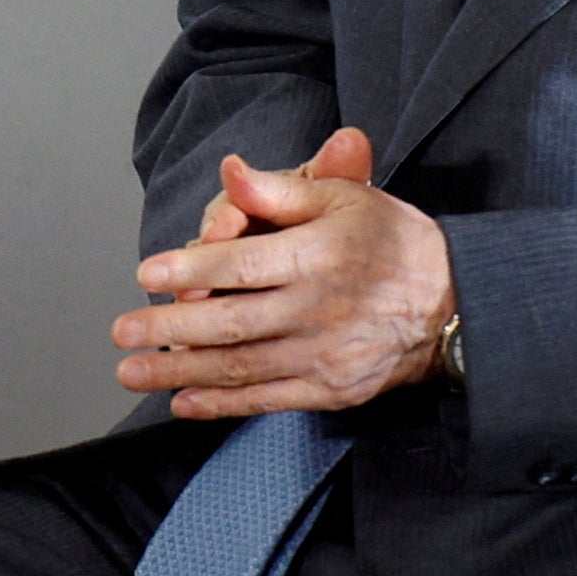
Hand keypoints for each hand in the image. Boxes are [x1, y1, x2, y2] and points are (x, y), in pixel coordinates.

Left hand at [108, 127, 458, 418]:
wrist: (454, 305)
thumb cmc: (391, 240)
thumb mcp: (343, 198)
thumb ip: (281, 189)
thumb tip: (230, 171)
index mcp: (319, 255)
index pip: (243, 265)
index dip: (191, 269)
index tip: (147, 273)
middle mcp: (319, 309)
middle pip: (233, 322)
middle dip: (170, 329)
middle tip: (121, 330)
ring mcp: (324, 355)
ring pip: (242, 367)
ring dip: (181, 372)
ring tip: (132, 371)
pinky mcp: (332, 389)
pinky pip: (269, 399)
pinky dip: (223, 404)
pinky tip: (184, 402)